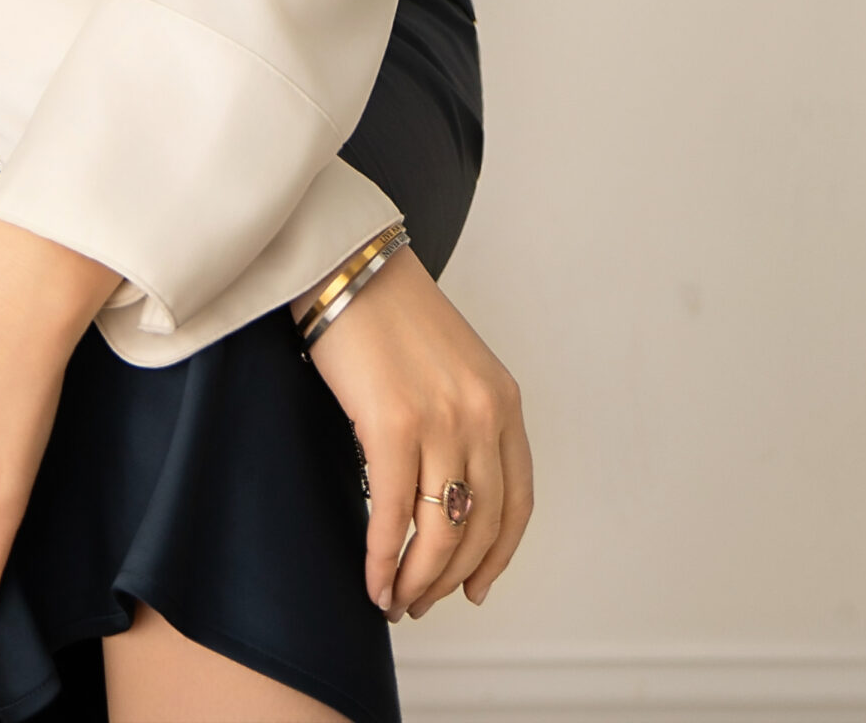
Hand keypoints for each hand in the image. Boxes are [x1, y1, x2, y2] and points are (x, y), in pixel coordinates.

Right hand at [294, 244, 532, 617]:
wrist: (348, 264)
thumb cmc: (388, 311)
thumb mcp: (454, 365)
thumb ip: (464, 420)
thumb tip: (447, 495)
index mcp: (502, 400)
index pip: (517, 502)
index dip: (497, 556)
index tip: (476, 586)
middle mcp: (482, 414)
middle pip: (479, 528)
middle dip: (449, 579)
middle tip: (420, 601)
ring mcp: (441, 421)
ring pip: (438, 533)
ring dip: (416, 580)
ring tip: (394, 599)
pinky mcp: (392, 425)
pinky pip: (391, 515)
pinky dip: (381, 558)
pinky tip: (371, 578)